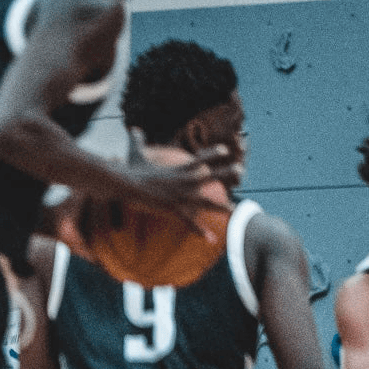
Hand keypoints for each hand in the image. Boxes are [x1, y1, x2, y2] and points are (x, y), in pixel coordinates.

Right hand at [122, 132, 237, 236]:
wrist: (128, 183)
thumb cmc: (130, 170)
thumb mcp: (135, 153)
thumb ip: (137, 140)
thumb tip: (132, 129)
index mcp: (178, 168)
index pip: (200, 158)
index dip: (213, 154)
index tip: (225, 151)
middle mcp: (184, 180)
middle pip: (210, 175)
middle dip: (226, 173)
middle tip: (240, 171)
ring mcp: (180, 195)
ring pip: (205, 201)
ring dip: (220, 206)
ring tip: (233, 209)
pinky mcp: (173, 208)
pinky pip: (189, 221)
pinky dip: (200, 231)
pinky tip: (211, 239)